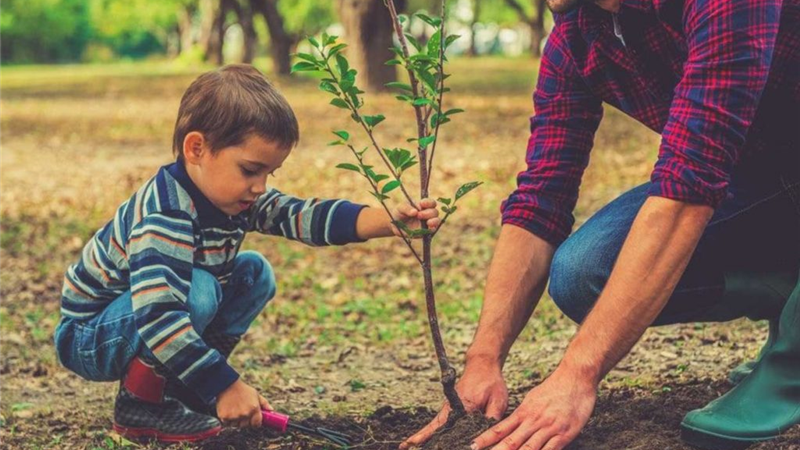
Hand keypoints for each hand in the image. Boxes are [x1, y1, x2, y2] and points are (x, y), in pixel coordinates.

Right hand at [216, 379, 271, 427]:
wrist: (227, 385)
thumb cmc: (243, 390)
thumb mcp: (256, 394)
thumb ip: (264, 403)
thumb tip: (271, 410)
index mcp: (254, 408)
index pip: (257, 424)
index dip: (255, 423)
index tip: (253, 420)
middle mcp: (245, 413)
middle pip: (246, 425)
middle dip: (244, 421)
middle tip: (242, 412)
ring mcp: (234, 416)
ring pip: (236, 425)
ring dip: (236, 421)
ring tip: (234, 410)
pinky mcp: (225, 417)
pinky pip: (227, 423)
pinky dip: (227, 419)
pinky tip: (228, 410)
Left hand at [391, 198, 440, 237]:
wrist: (394, 225)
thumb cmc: (399, 213)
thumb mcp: (400, 208)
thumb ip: (406, 208)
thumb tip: (415, 212)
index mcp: (423, 205)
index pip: (431, 202)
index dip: (429, 203)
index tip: (422, 204)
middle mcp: (427, 213)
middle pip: (435, 212)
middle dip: (428, 213)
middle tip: (419, 215)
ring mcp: (427, 223)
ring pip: (436, 220)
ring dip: (434, 221)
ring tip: (427, 222)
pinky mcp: (425, 231)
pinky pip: (432, 230)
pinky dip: (432, 229)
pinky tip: (429, 228)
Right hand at [400, 358, 507, 448]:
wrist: (482, 365)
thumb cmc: (491, 382)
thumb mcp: (498, 401)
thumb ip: (491, 419)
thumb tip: (485, 438)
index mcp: (463, 406)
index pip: (450, 427)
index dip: (440, 438)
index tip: (423, 443)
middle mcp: (451, 407)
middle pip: (435, 426)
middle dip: (420, 437)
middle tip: (404, 446)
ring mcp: (448, 408)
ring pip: (434, 425)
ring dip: (422, 435)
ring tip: (406, 446)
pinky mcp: (449, 408)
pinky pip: (438, 423)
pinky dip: (429, 431)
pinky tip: (421, 440)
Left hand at [470, 367, 595, 449]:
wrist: (576, 377)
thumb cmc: (555, 388)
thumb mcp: (533, 399)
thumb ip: (523, 414)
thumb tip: (511, 424)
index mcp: (523, 412)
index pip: (500, 429)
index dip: (485, 439)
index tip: (472, 446)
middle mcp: (533, 421)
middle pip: (510, 442)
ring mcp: (548, 428)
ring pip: (528, 449)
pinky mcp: (564, 434)